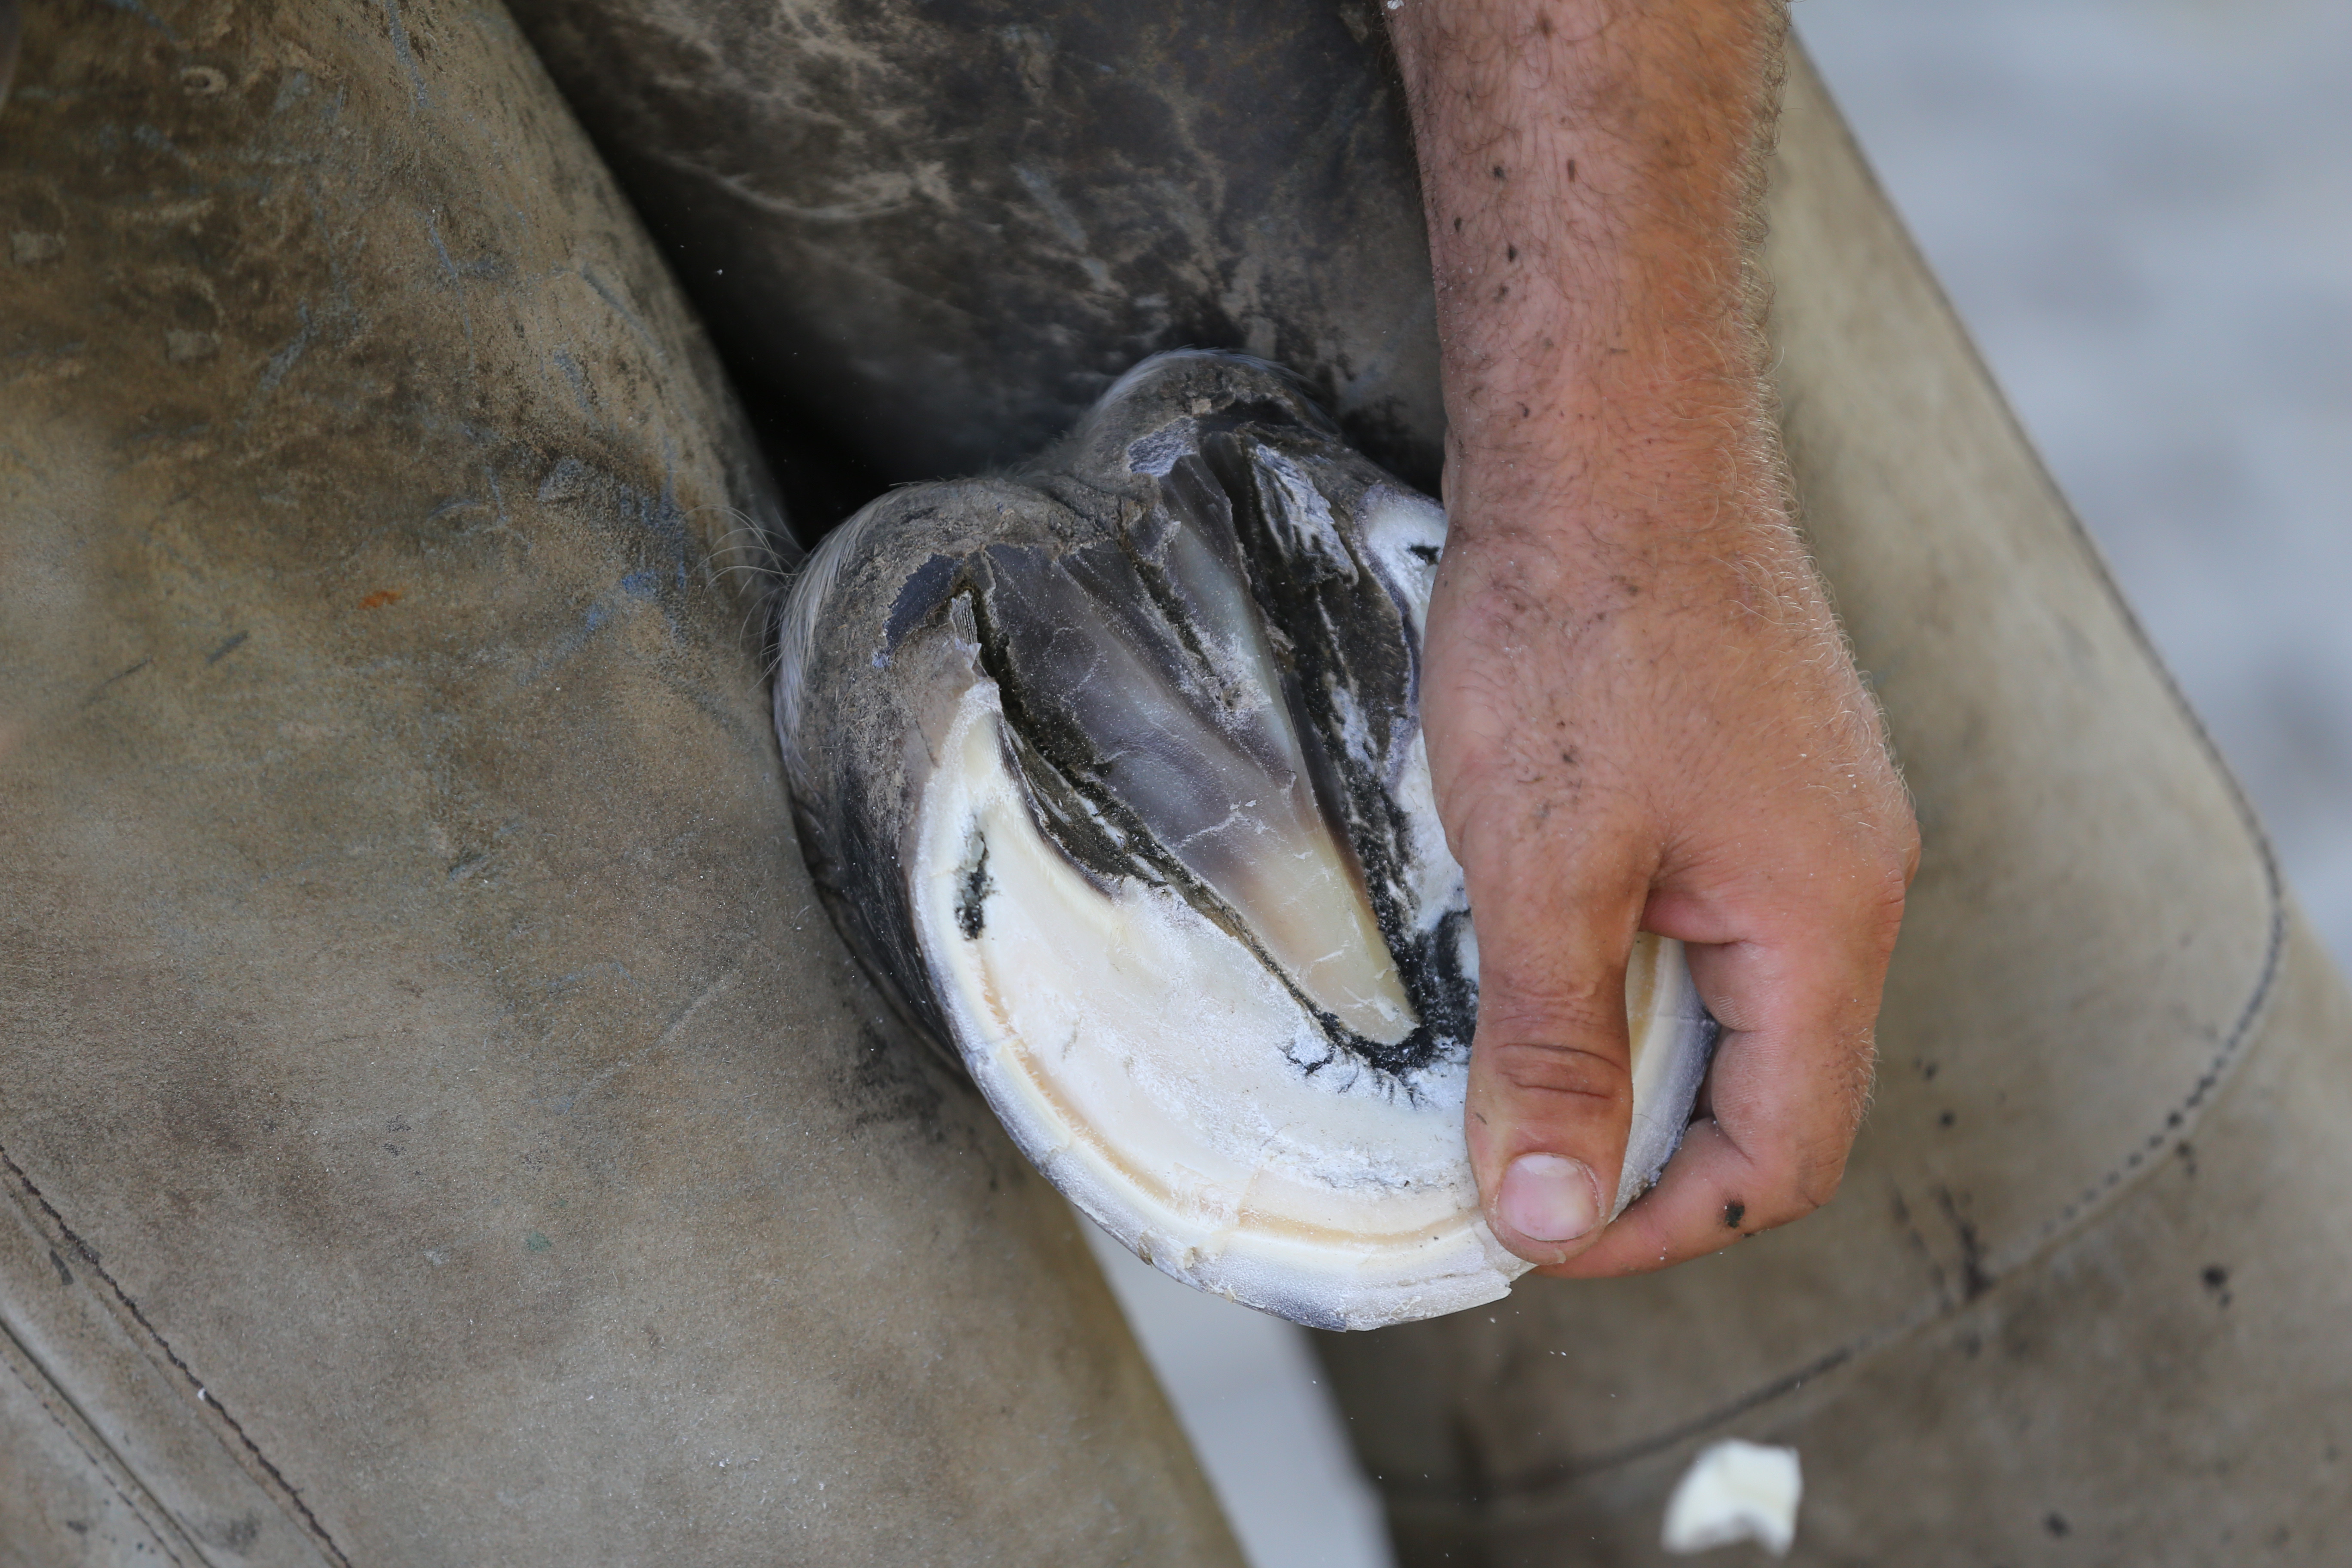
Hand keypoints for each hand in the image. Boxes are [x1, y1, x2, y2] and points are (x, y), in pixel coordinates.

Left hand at [1389, 0, 1918, 1271]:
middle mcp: (1847, 881)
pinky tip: (1543, 954)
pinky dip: (1633, 970)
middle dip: (1642, 1151)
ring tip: (1509, 1071)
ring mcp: (1813, 819)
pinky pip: (1715, 919)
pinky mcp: (1762, 770)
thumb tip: (1543, 1213)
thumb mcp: (1543, 874)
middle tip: (1507, 1167)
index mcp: (1825, 925)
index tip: (1532, 1229)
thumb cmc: (1574, 638)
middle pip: (1771, 1089)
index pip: (1783, 1153)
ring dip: (1631, 1058)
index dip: (1658, 1223)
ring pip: (1735, 1004)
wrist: (1607, 443)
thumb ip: (1554, 1051)